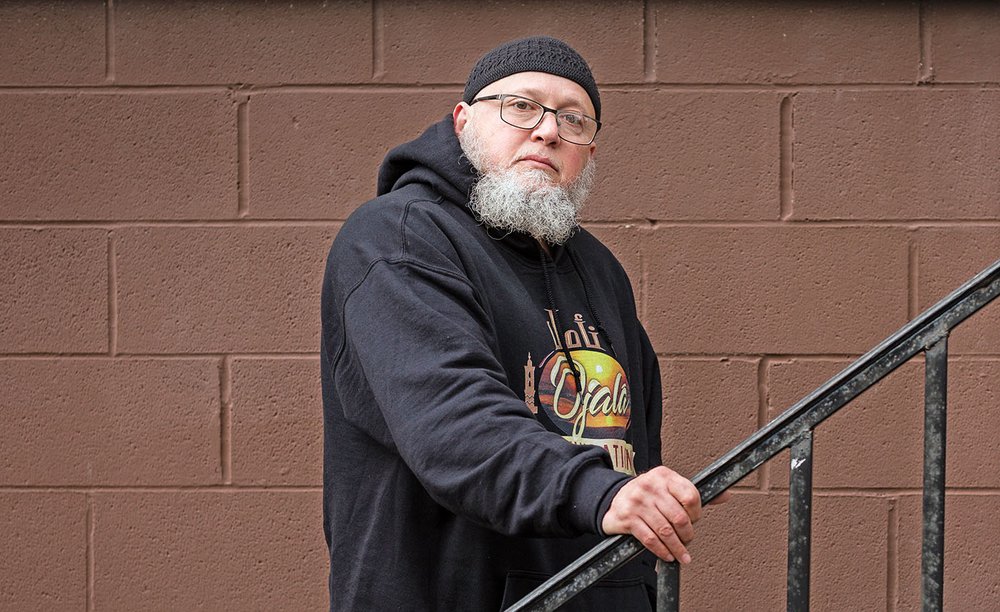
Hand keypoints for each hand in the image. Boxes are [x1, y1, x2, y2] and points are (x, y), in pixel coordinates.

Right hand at [601, 466, 726, 563]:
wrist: (613, 499)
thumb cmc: (648, 495)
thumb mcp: (668, 487)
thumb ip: (693, 494)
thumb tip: (726, 496)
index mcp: (664, 476)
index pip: (690, 495)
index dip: (697, 513)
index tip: (695, 521)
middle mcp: (649, 486)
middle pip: (679, 517)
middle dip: (687, 535)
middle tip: (688, 541)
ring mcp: (637, 502)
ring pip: (665, 531)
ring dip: (677, 548)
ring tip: (683, 556)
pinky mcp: (627, 518)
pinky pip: (650, 539)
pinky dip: (662, 551)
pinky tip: (667, 555)